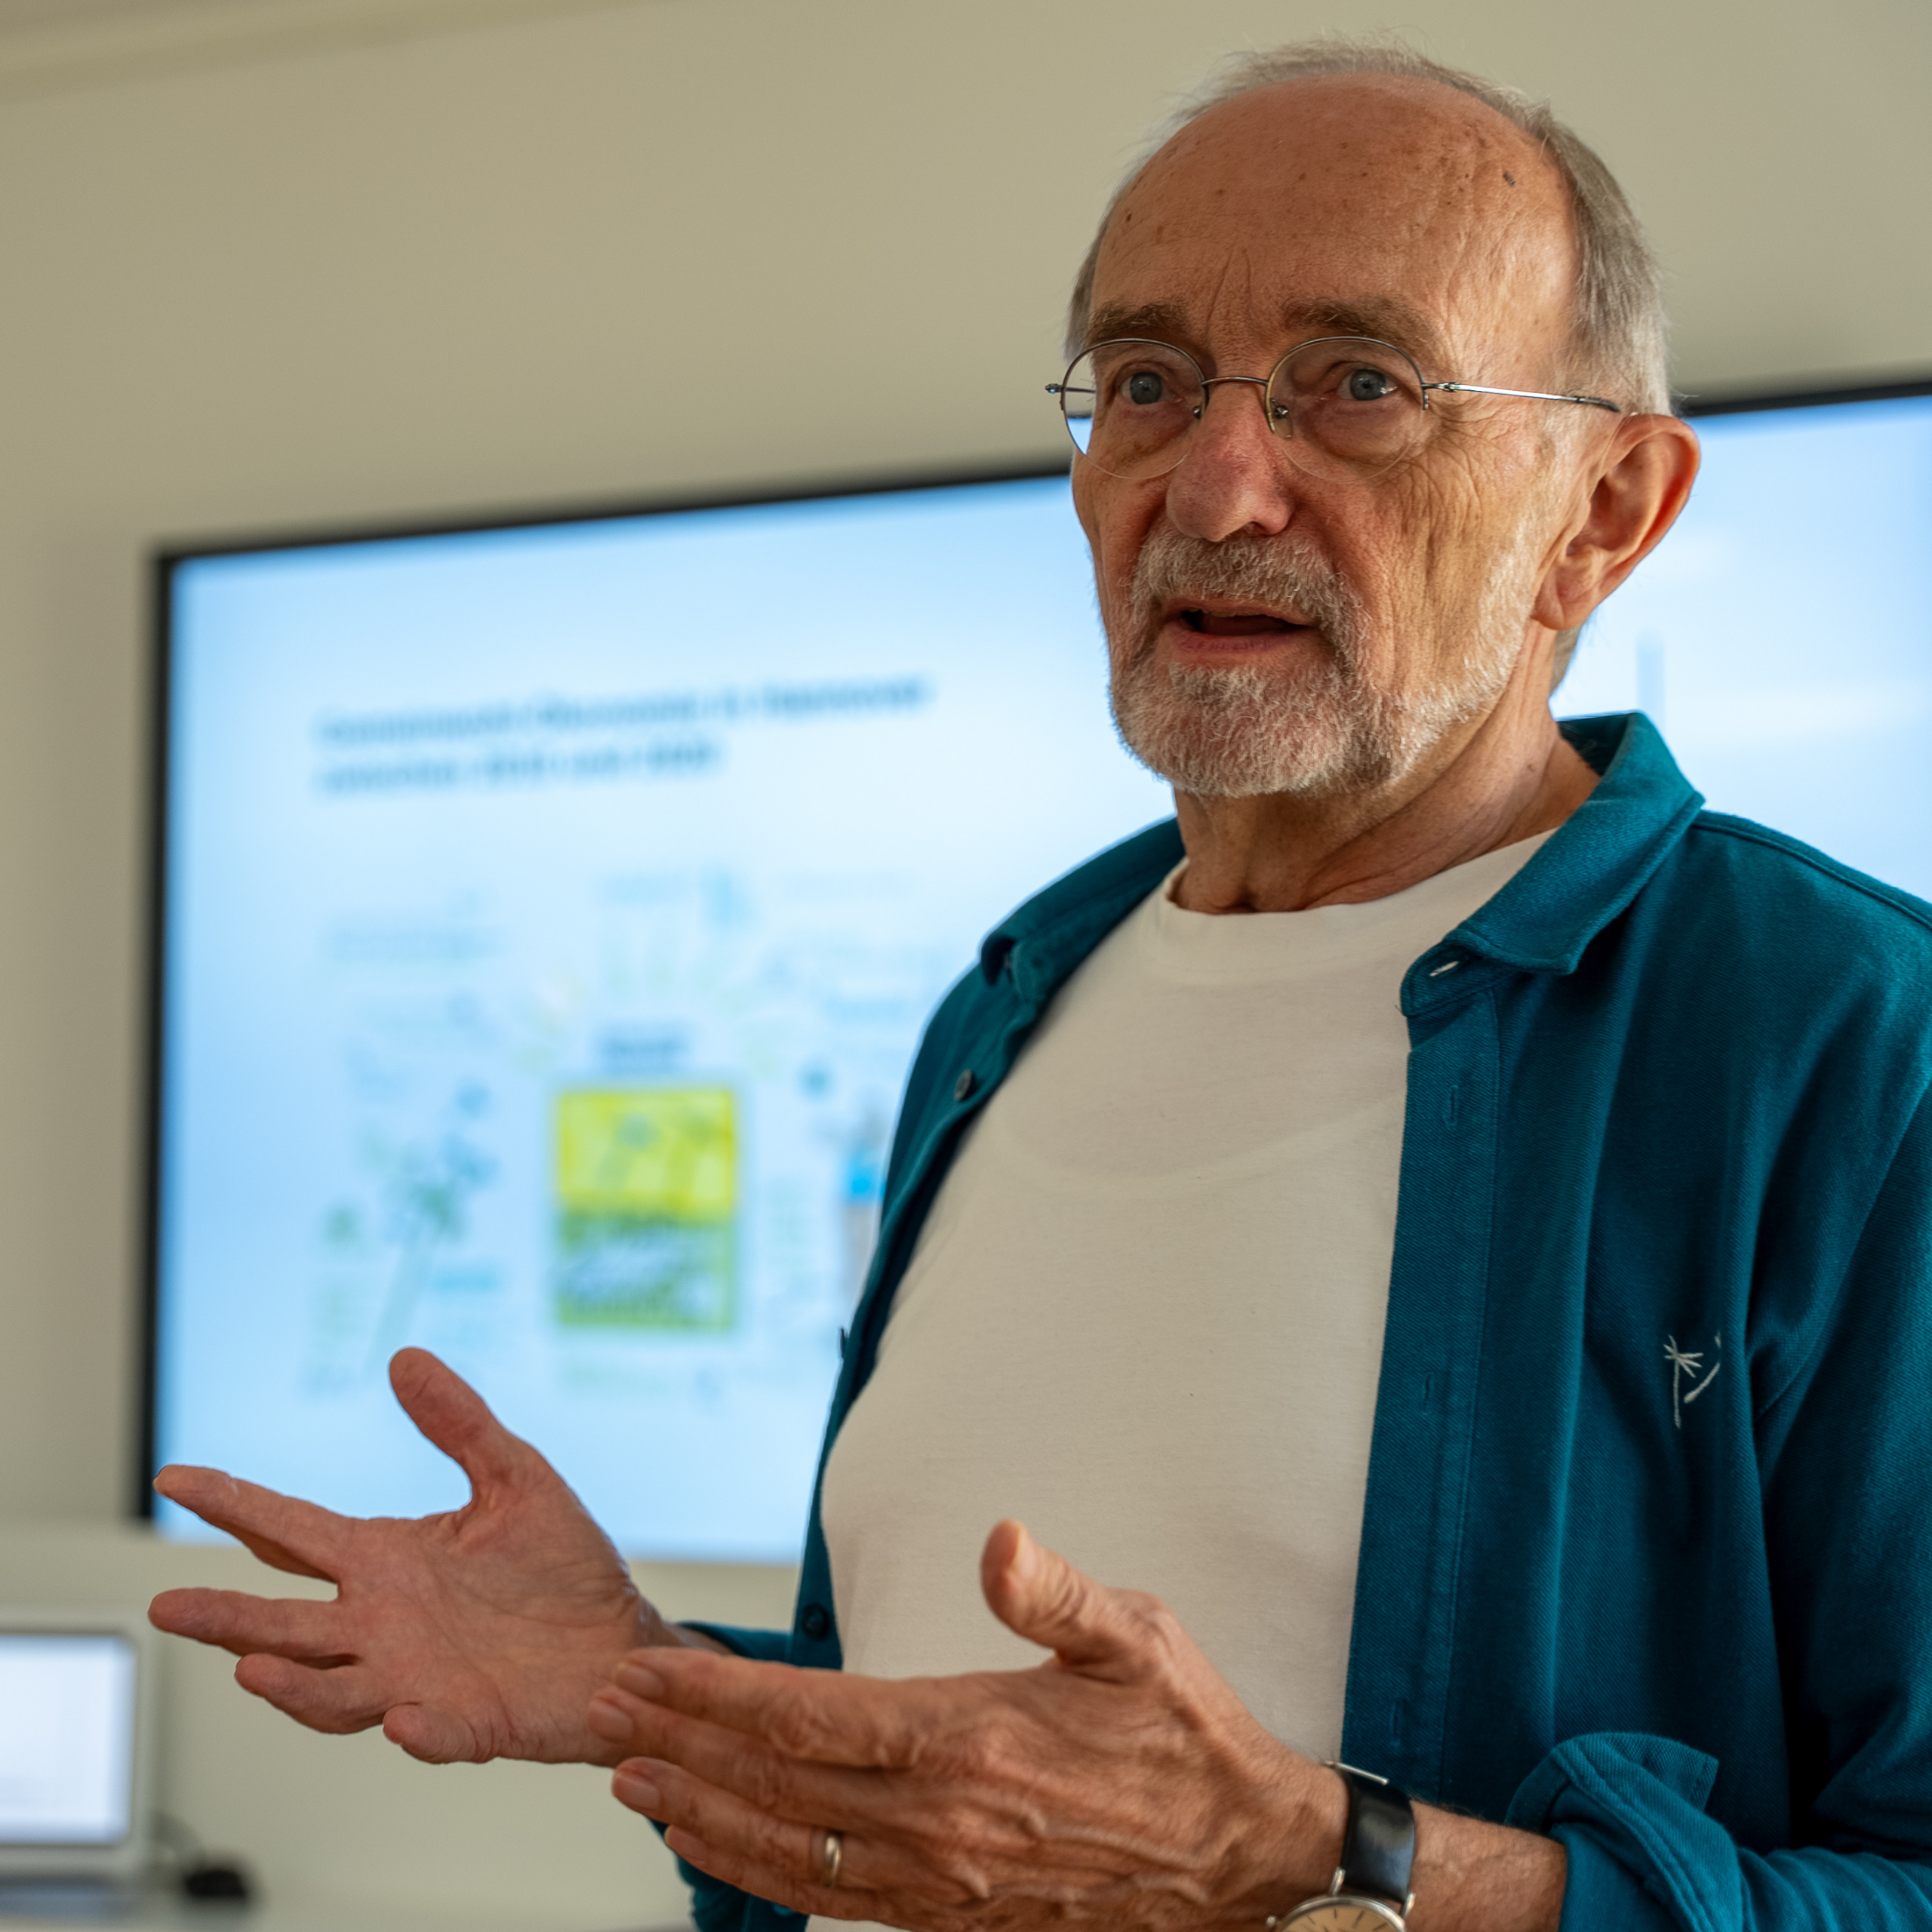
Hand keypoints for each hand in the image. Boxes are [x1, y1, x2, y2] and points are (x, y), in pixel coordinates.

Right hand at [149, 1347, 692, 1765]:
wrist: (621, 1639)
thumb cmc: (563, 1568)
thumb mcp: (515, 1477)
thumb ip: (460, 1423)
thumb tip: (404, 1358)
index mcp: (388, 1560)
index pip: (293, 1531)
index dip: (235, 1505)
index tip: (175, 1477)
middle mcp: (384, 1624)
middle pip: (286, 1623)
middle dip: (226, 1616)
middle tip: (166, 1605)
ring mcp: (417, 1678)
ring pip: (333, 1689)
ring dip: (293, 1685)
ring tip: (249, 1667)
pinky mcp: (468, 1722)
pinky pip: (433, 1733)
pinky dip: (417, 1732)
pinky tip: (402, 1719)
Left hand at [586, 1520, 1338, 1931]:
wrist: (1244, 1862)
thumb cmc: (1186, 1734)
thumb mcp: (1139, 1638)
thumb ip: (1057, 1592)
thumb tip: (999, 1539)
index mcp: (972, 1741)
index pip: (811, 1720)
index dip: (719, 1695)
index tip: (653, 1667)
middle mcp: (943, 1823)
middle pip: (777, 1789)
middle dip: (681, 1747)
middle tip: (606, 1713)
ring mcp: (942, 1885)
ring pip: (790, 1857)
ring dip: (701, 1817)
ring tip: (632, 1783)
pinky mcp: (954, 1920)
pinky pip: (833, 1902)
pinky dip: (759, 1874)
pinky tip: (718, 1850)